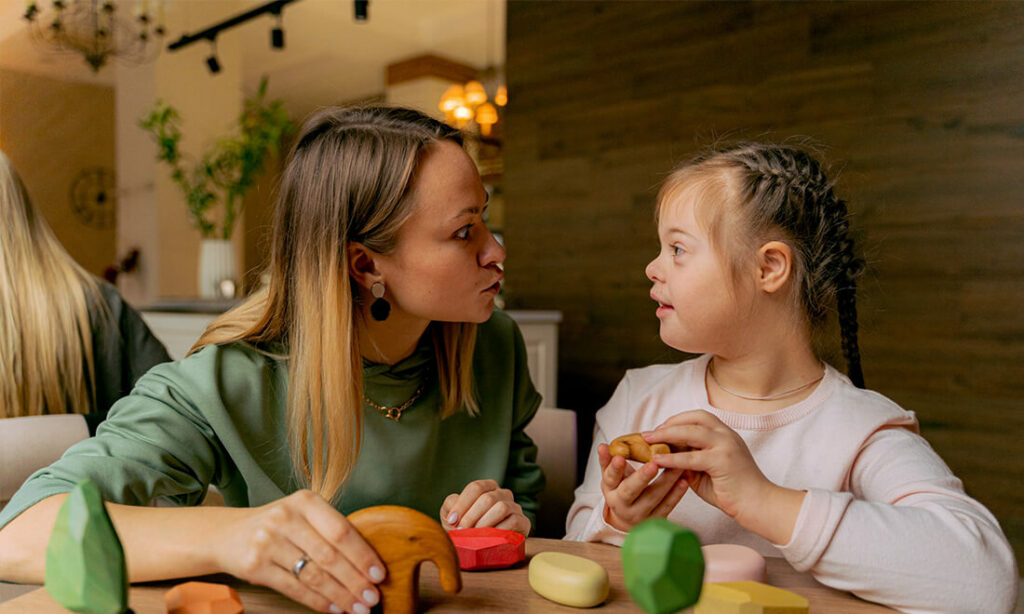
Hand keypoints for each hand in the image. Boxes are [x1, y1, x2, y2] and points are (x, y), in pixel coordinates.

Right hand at [214, 490, 385, 613]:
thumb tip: (368, 562)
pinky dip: (317, 601)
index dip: (363, 555)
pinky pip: (294, 588)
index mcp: (305, 501)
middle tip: (372, 598)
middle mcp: (286, 518)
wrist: (226, 534)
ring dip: (340, 595)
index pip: (341, 530)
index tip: (379, 574)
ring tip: (357, 607)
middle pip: (330, 556)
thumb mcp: (302, 515)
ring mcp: (268, 542)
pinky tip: (333, 608)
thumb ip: (330, 530)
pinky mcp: (255, 566)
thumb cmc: (276, 526)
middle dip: (355, 581)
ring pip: (314, 575)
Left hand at [440, 479, 530, 534]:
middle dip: (471, 516)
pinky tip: (489, 539)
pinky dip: (499, 530)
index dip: (462, 504)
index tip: (452, 521)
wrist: (481, 547)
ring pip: (501, 507)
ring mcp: (515, 507)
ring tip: (475, 535)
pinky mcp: (523, 522)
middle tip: (462, 531)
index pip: (476, 487)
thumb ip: (451, 505)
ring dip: (484, 523)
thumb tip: (454, 504)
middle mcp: (503, 494)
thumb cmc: (465, 528)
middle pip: (488, 498)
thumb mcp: (452, 515)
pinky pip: (514, 521)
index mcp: (488, 488)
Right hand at [597, 442, 687, 531]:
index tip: (620, 458)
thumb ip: (608, 461)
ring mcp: (639, 515)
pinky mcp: (655, 520)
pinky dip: (676, 494)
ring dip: (666, 481)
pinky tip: (684, 481)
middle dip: (642, 477)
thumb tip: (602, 446)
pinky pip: (666, 506)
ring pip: (653, 497)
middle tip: (653, 464)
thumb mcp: (611, 477)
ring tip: (677, 466)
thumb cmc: (621, 489)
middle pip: (630, 491)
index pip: (610, 478)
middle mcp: (622, 505)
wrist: (628, 520)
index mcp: (610, 490)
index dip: (614, 468)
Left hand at [644, 410, 790, 529]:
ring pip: (691, 432)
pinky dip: (672, 458)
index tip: (660, 428)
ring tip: (648, 441)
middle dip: (668, 424)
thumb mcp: (707, 471)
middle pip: (693, 419)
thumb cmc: (732, 490)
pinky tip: (658, 461)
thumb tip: (666, 457)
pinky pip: (691, 457)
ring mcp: (726, 445)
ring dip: (666, 435)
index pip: (698, 417)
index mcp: (725, 434)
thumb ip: (690, 461)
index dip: (677, 420)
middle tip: (648, 433)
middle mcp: (726, 435)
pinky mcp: (722, 461)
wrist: (758, 505)